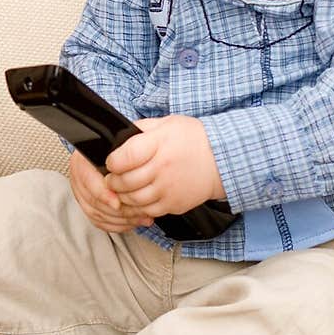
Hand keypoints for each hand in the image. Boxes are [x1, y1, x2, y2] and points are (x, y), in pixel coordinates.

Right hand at [68, 149, 154, 233]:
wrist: (110, 148)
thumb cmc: (121, 144)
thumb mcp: (124, 141)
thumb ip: (125, 150)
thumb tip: (132, 154)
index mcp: (83, 160)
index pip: (88, 180)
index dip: (103, 194)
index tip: (117, 203)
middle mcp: (79, 176)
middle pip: (92, 201)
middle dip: (117, 211)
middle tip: (137, 212)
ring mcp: (82, 191)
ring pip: (96, 213)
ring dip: (119, 219)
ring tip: (139, 217)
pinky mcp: (88, 204)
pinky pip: (98, 220)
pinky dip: (115, 224)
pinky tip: (130, 222)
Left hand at [104, 115, 223, 217]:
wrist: (221, 160)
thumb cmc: (193, 139)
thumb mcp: (167, 123)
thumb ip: (141, 129)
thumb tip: (119, 138)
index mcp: (159, 144)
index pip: (124, 158)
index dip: (112, 161)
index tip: (112, 161)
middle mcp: (163, 169)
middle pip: (125, 182)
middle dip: (113, 181)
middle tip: (112, 178)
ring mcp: (168, 189)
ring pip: (133, 200)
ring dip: (122, 196)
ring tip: (123, 189)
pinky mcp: (173, 205)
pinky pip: (147, 211)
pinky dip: (138, 207)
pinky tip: (138, 198)